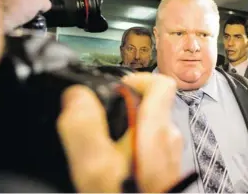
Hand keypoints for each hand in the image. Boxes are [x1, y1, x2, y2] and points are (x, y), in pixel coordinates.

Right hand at [57, 73, 181, 192]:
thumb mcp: (95, 167)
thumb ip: (83, 127)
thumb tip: (78, 97)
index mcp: (156, 131)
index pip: (161, 84)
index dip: (137, 79)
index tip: (118, 88)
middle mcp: (169, 138)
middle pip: (150, 104)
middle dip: (123, 109)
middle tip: (102, 125)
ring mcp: (170, 152)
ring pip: (147, 125)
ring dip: (126, 129)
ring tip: (107, 148)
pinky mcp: (165, 164)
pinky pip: (149, 142)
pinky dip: (132, 145)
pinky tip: (119, 164)